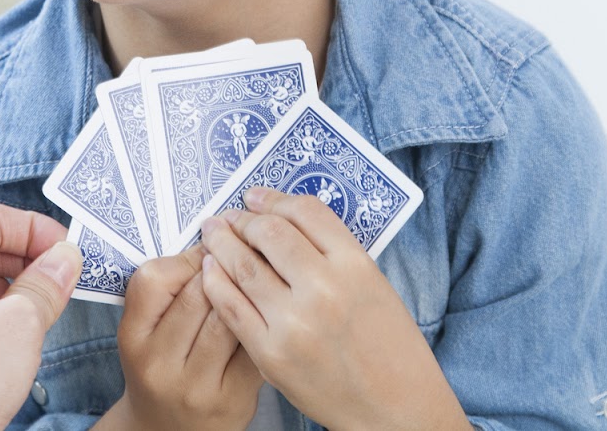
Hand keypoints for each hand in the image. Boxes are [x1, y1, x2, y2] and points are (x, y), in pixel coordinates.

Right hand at [96, 246, 262, 430]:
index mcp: (133, 337)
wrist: (167, 429)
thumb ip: (167, 289)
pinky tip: (271, 309)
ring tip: (261, 272)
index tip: (211, 245)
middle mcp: (160, 364)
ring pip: (230, 319)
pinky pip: (254, 346)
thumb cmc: (160, 364)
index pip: (155, 279)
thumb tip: (215, 239)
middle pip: (198, 295)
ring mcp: (197, 386)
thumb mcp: (144, 330)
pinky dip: (265, 322)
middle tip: (245, 246)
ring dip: (248, 289)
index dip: (189, 256)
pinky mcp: (233, 399)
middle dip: (225, 265)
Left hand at [200, 187, 467, 430]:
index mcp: (356, 265)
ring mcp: (295, 322)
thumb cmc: (388, 347)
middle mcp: (325, 288)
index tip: (255, 198)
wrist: (395, 408)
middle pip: (268, 232)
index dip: (273, 199)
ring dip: (221, 244)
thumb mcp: (373, 285)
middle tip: (228, 217)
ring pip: (242, 265)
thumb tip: (279, 218)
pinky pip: (231, 306)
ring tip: (212, 235)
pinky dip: (216, 282)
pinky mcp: (271, 353)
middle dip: (242, 219)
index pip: (304, 212)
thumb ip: (332, 252)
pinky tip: (211, 271)